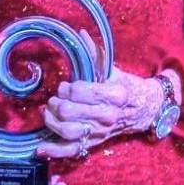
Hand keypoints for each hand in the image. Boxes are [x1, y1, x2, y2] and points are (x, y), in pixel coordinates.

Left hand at [35, 29, 163, 158]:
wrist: (144, 109)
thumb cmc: (125, 86)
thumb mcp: (112, 69)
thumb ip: (94, 53)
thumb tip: (79, 33)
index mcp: (113, 94)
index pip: (80, 91)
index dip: (67, 88)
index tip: (66, 86)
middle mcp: (107, 116)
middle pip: (70, 112)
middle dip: (56, 103)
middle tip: (55, 98)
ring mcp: (100, 132)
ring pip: (68, 131)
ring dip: (52, 122)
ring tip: (48, 112)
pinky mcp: (94, 144)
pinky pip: (71, 151)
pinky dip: (54, 151)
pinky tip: (39, 148)